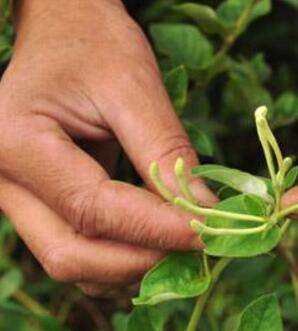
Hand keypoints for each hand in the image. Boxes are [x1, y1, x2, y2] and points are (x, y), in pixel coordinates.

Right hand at [0, 0, 215, 294]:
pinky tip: (156, 238)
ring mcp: (17, 198)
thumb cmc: (93, 43)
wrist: (65, 31)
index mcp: (16, 142)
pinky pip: (78, 250)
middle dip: (142, 259)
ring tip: (182, 242)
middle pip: (72, 254)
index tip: (210, 233)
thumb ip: (167, 153)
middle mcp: (5, 181)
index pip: (93, 209)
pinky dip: (120, 256)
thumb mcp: (134, 88)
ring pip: (73, 263)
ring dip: (132, 265)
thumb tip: (206, 212)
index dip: (157, 229)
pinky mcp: (39, 204)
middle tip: (200, 244)